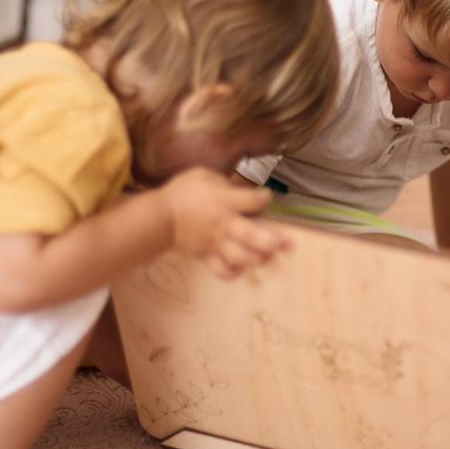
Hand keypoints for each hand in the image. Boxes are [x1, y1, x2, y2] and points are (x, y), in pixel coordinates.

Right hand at [162, 167, 288, 278]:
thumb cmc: (184, 191)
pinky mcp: (207, 256)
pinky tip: (244, 268)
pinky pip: (223, 271)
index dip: (265, 198)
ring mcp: (216, 243)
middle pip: (253, 236)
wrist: (160, 215)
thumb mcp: (205, 175)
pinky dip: (236, 273)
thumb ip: (226, 183)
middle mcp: (225, 224)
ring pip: (242, 257)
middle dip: (274, 241)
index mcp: (225, 202)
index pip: (255, 201)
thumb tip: (241, 190)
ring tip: (269, 257)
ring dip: (259, 259)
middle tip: (289, 244)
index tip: (265, 196)